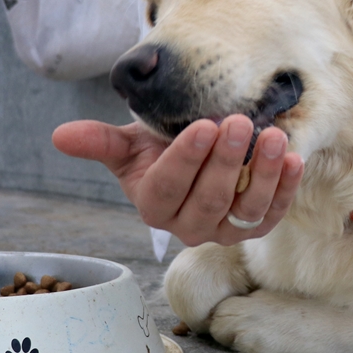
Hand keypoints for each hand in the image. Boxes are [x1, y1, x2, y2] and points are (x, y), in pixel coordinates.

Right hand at [51, 115, 303, 246]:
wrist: (193, 158)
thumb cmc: (157, 149)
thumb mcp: (128, 144)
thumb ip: (100, 142)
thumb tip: (59, 136)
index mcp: (154, 206)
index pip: (169, 188)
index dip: (186, 160)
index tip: (203, 126)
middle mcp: (189, 227)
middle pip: (209, 201)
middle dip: (225, 162)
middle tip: (238, 122)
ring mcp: (226, 230)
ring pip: (245, 210)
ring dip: (262, 174)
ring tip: (273, 137)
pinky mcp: (256, 226)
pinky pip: (273, 212)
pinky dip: (285, 188)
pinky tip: (294, 158)